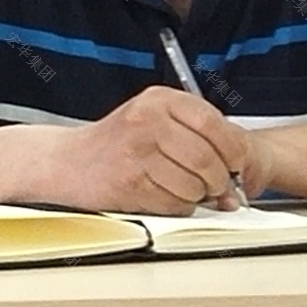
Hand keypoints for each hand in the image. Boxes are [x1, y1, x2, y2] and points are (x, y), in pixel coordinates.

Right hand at [45, 86, 254, 213]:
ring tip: (182, 190)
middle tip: (215, 188)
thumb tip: (239, 170)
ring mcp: (135, 151)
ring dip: (196, 196)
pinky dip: (176, 206)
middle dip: (218, 181)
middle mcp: (147, 120)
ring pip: (193, 185)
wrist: (67, 161)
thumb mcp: (156, 121)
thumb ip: (198, 137)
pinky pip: (172, 203)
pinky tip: (163, 196)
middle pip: (207, 159)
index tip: (237, 165)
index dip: (233, 150)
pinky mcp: (128, 182)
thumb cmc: (118, 143)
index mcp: (159, 100)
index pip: (213, 124)